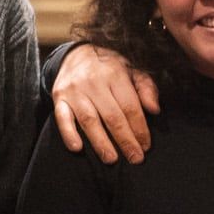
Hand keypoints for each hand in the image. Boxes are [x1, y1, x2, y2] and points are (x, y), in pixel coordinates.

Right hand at [50, 45, 159, 162]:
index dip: (139, 128)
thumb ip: (146, 88)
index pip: (130, 106)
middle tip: (135, 158)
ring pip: (89, 120)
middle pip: (112, 116)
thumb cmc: (109, 68)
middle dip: (125, 140)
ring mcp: (75, 90)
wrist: (75, 54)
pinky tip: (77, 148)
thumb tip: (154, 110)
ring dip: (100, 142)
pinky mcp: (59, 98)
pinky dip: (68, 134)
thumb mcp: (131, 70)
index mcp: (115, 74)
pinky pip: (62, 118)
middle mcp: (94, 82)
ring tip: (111, 159)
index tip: (145, 146)